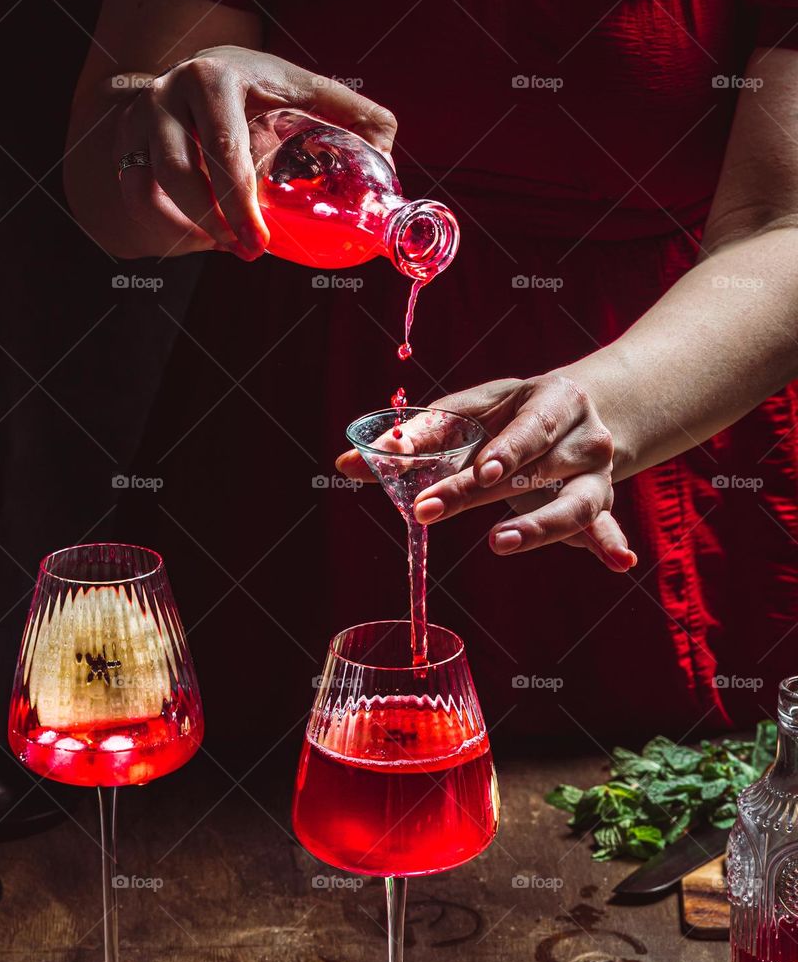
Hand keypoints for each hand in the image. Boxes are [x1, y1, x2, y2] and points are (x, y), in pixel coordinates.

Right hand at [112, 46, 396, 257]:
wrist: (196, 83)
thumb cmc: (260, 93)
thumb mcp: (305, 92)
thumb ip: (353, 117)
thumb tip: (388, 155)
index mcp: (218, 75)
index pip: (223, 144)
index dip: (241, 201)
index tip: (263, 242)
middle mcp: (170, 92)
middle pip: (182, 173)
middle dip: (218, 224)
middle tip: (251, 253)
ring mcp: (141, 119)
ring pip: (155, 190)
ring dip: (193, 229)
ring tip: (231, 245)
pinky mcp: (124, 146)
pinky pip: (137, 200)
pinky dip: (167, 228)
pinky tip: (201, 238)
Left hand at [337, 375, 636, 571]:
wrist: (584, 413)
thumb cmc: (512, 414)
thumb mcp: (472, 413)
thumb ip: (414, 438)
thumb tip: (342, 464)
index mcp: (555, 401)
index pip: (528, 428)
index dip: (505, 450)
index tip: (480, 469)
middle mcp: (583, 438)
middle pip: (532, 470)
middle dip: (477, 492)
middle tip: (426, 511)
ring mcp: (594, 477)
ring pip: (572, 506)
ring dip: (536, 528)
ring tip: (499, 542)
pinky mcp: (596, 508)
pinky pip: (602, 529)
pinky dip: (610, 544)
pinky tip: (619, 561)